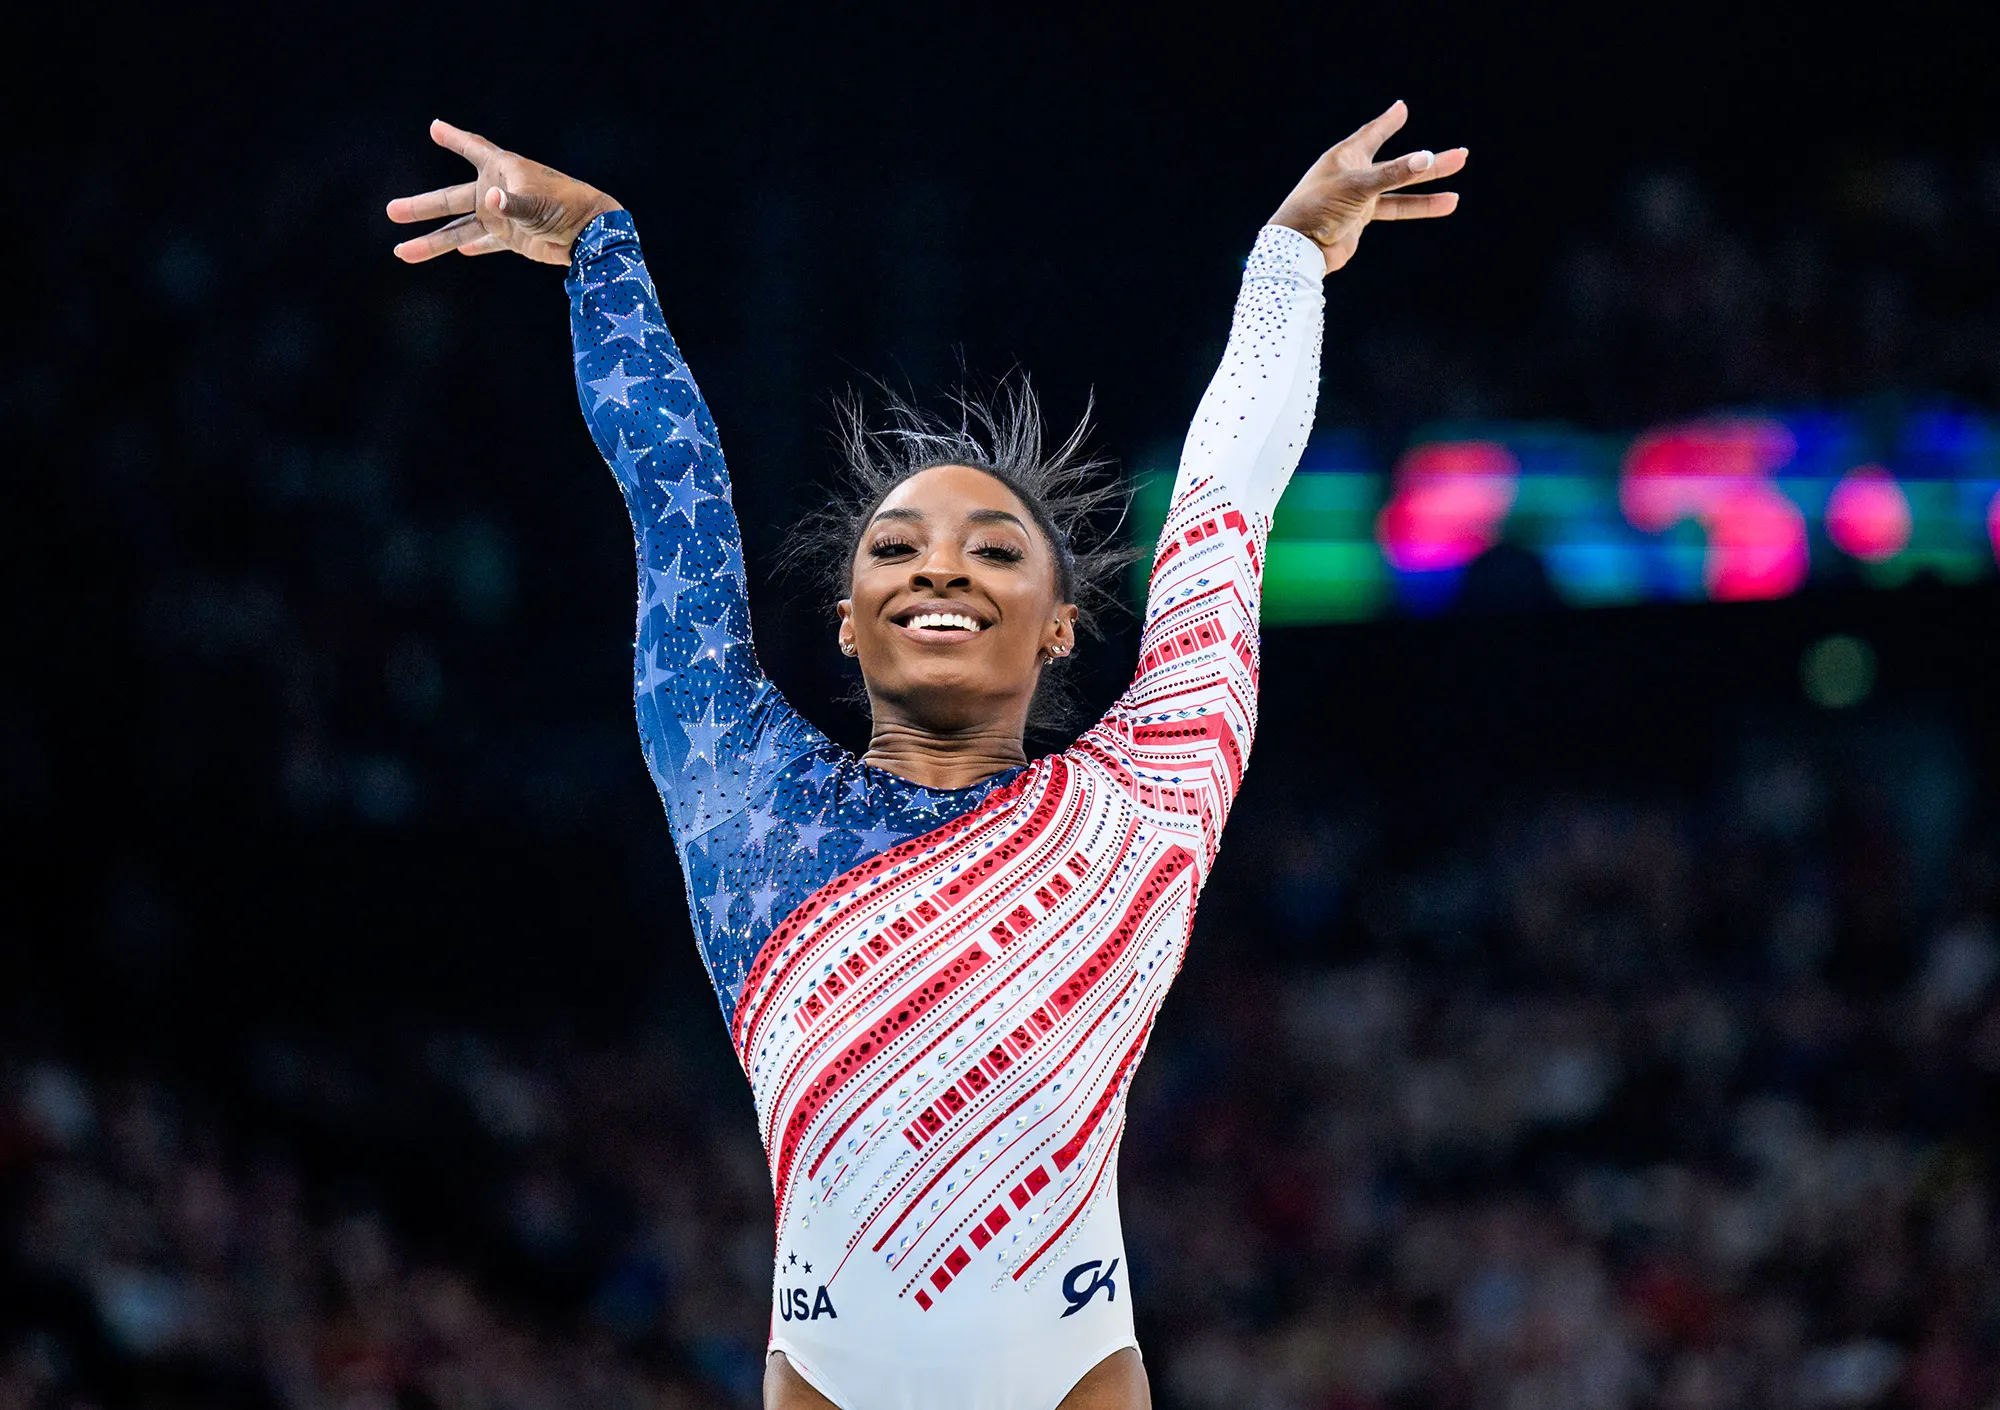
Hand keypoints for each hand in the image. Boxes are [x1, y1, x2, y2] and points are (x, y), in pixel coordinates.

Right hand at [386, 120, 621, 265]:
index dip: (455, 138)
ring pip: (459, 229)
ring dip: (433, 240)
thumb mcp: (536, 203)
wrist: (590, 234)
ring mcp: (502, 216)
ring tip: (402, 251)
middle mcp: (497, 191)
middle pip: (451, 198)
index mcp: (502, 170)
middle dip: (421, 206)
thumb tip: (490, 201)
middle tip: (390, 211)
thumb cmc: (565, 207)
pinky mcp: (512, 237)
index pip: (473, 148)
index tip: (435, 127)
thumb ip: (512, 203)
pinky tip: (458, 251)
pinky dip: (473, 247)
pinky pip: (485, 242)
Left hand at [1269, 101, 1466, 272]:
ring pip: (1400, 189)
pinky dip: (1418, 207)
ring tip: (1457, 190)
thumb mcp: (1358, 186)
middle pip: (1397, 164)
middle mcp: (1353, 173)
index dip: (1389, 121)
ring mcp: (1358, 197)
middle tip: (1461, 155)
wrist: (1300, 249)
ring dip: (1428, 188)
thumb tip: (1425, 159)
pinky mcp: (1361, 219)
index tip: (1402, 108)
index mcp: (1345, 156)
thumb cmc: (1319, 208)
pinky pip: (1396, 209)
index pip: (1372, 133)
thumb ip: (1392, 174)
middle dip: (1428, 162)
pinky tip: (1444, 204)